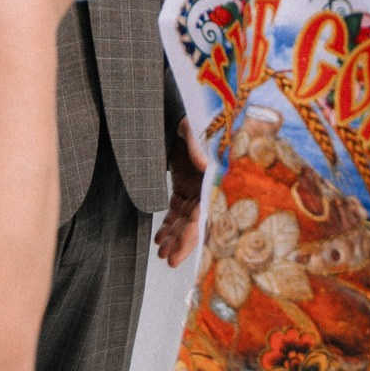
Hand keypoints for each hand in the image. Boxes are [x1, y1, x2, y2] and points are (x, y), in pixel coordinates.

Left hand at [155, 115, 205, 265]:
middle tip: (169, 261)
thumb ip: (197, 144)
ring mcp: (194, 187)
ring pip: (184, 219)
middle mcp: (205, 185)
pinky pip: (176, 210)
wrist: (179, 109)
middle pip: (195, 220)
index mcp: (211, 176)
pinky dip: (168, 224)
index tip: (180, 250)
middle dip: (183, 242)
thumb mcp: (193, 127)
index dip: (193, 233)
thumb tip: (205, 164)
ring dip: (174, 237)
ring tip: (161, 252)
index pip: (204, 211)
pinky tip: (159, 238)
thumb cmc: (191, 116)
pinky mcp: (183, 185)